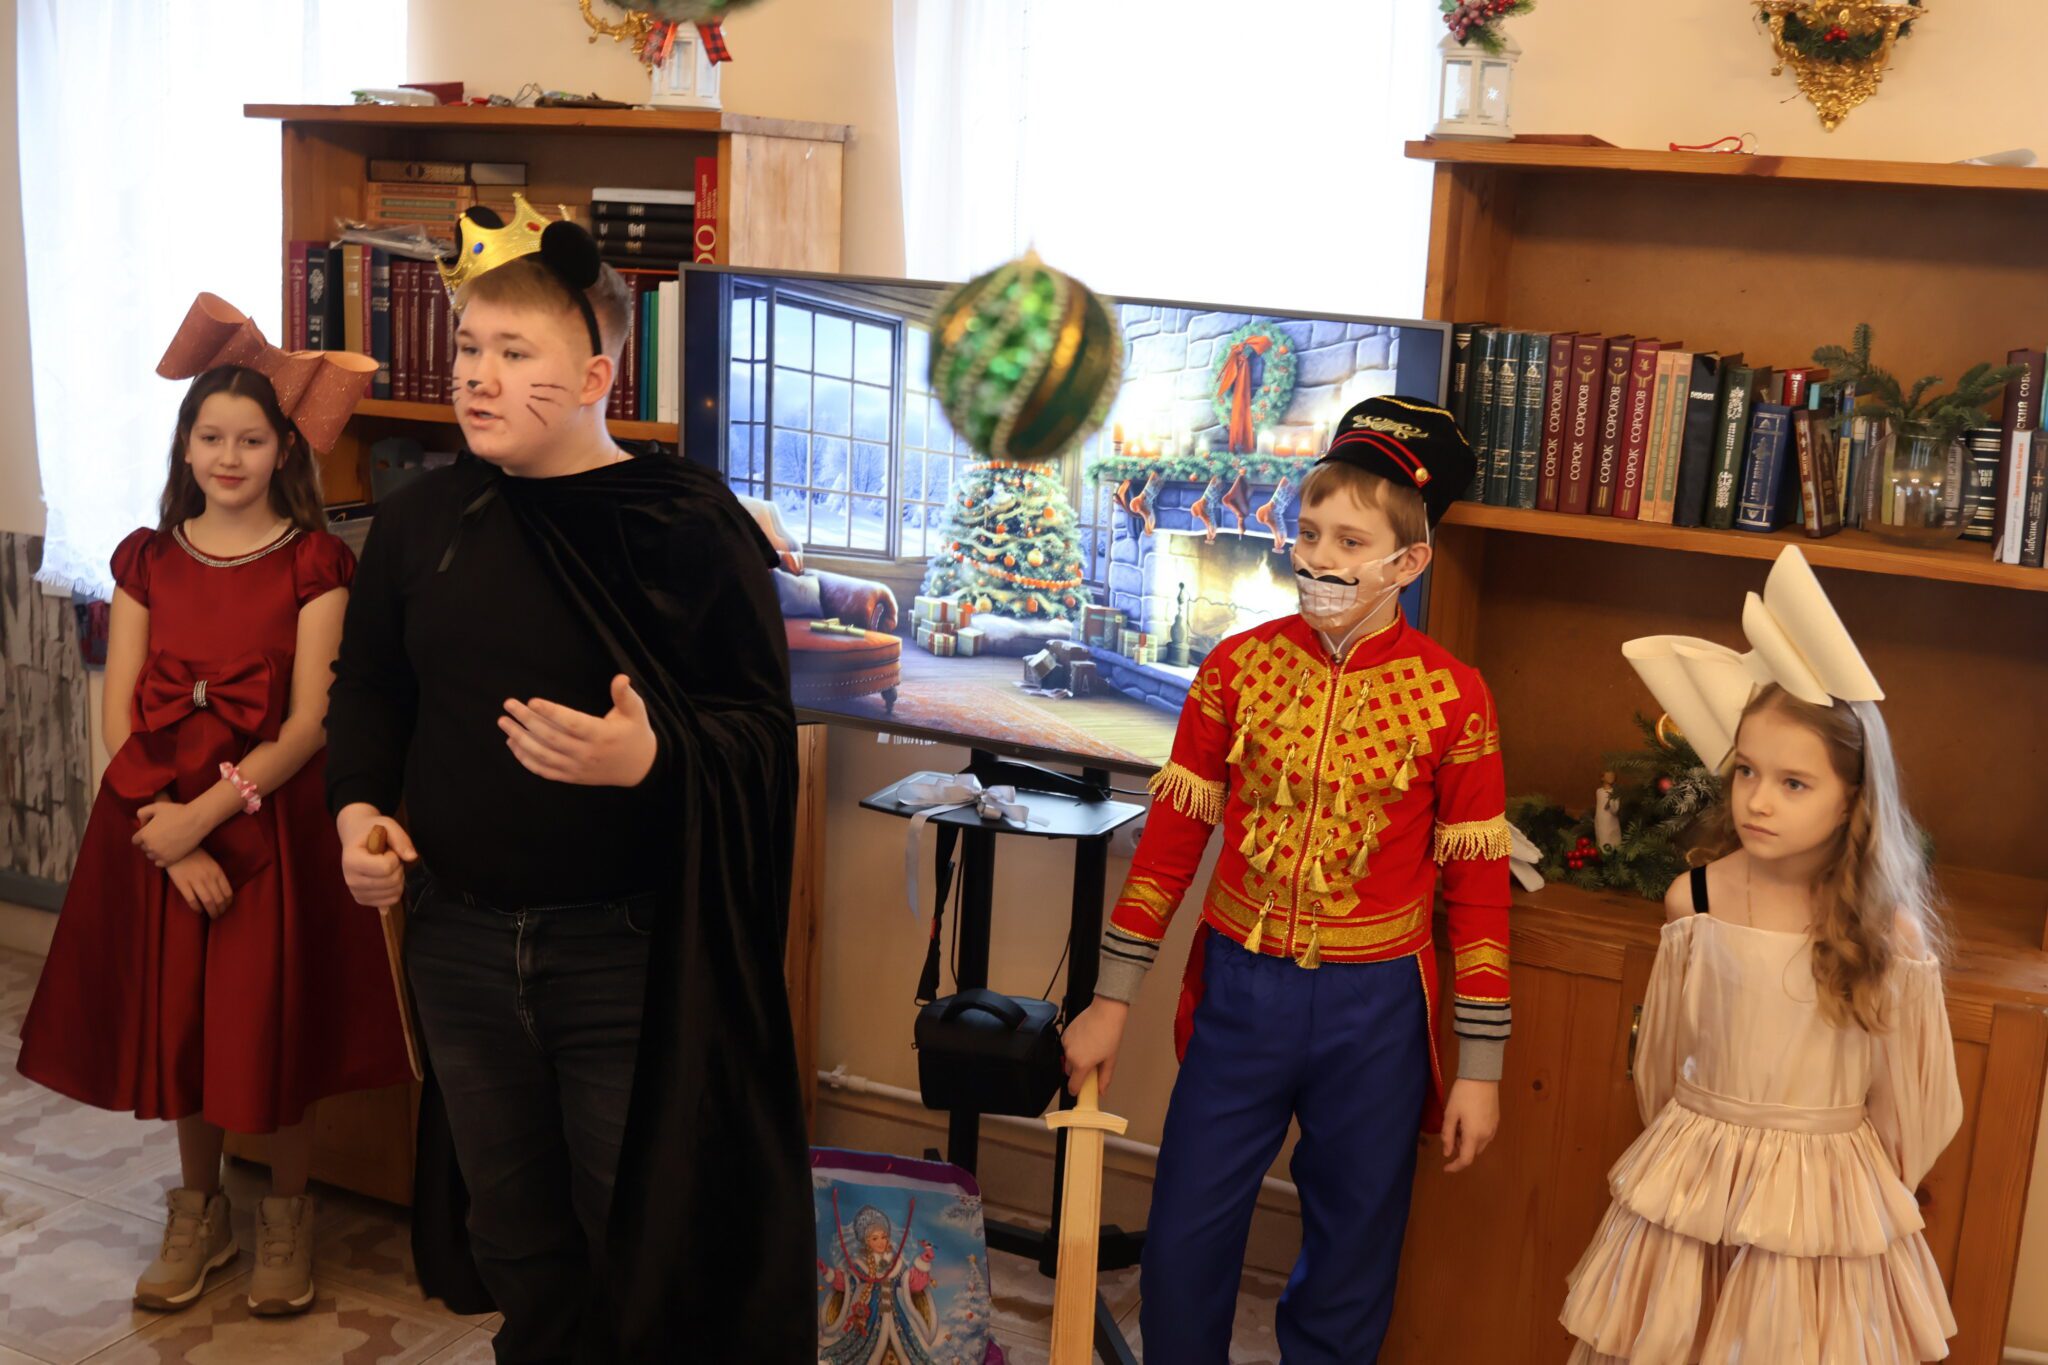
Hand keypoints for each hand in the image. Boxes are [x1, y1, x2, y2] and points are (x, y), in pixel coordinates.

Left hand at [133, 800, 206, 867]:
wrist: (196, 820)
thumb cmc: (177, 811)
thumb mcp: (156, 806)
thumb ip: (142, 813)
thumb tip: (141, 823)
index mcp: (145, 834)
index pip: (136, 840)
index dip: (143, 835)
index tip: (152, 831)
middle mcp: (150, 846)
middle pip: (144, 848)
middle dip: (149, 842)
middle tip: (161, 835)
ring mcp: (160, 854)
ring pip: (151, 856)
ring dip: (155, 851)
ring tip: (166, 843)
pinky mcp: (170, 860)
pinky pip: (159, 863)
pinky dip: (161, 858)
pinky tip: (168, 851)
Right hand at [165, 849, 233, 917]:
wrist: (178, 849)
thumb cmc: (196, 857)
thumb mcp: (212, 864)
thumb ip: (217, 877)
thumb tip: (223, 893)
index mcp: (217, 872)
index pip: (227, 893)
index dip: (228, 903)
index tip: (226, 908)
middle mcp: (209, 877)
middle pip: (219, 899)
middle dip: (220, 910)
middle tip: (219, 915)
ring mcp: (195, 881)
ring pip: (208, 902)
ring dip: (212, 912)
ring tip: (212, 916)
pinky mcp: (182, 884)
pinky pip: (192, 900)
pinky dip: (197, 908)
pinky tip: (199, 911)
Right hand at [337, 804, 415, 907]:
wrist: (355, 836)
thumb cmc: (371, 830)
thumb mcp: (387, 825)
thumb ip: (400, 839)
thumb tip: (412, 857)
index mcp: (351, 860)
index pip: (385, 868)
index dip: (394, 856)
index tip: (387, 849)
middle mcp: (350, 880)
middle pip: (391, 882)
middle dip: (398, 867)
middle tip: (389, 857)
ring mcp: (356, 892)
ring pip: (393, 894)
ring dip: (397, 878)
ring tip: (386, 865)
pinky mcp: (362, 900)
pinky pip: (389, 902)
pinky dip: (394, 889)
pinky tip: (385, 877)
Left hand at [499, 675, 658, 788]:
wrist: (639, 768)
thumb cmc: (634, 734)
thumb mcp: (635, 711)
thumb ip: (625, 695)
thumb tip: (620, 678)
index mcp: (601, 735)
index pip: (572, 723)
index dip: (551, 712)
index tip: (531, 701)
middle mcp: (587, 753)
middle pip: (550, 737)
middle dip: (526, 721)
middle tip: (509, 705)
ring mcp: (577, 767)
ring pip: (542, 755)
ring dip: (520, 739)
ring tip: (504, 723)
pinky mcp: (571, 776)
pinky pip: (543, 770)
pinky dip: (525, 759)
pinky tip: (512, 744)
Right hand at [1060, 998, 1129, 1096]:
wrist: (1105, 1012)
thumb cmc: (1110, 1034)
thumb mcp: (1110, 1060)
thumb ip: (1104, 1078)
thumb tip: (1101, 1091)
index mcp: (1082, 1064)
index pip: (1073, 1086)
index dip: (1076, 1090)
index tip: (1078, 1090)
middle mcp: (1070, 1056)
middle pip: (1070, 1072)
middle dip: (1078, 1072)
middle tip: (1090, 1065)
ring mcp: (1066, 1044)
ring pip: (1067, 1058)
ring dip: (1075, 1058)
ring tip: (1089, 1049)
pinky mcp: (1065, 1034)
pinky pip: (1066, 1046)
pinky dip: (1073, 1047)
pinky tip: (1084, 1040)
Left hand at [1440, 1078, 1499, 1173]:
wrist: (1482, 1077)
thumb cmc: (1463, 1094)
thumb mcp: (1450, 1114)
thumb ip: (1447, 1135)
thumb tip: (1447, 1153)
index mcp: (1474, 1135)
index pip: (1466, 1160)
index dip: (1455, 1167)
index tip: (1445, 1168)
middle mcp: (1486, 1136)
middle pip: (1473, 1152)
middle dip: (1460, 1149)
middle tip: (1450, 1133)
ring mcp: (1493, 1129)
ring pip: (1479, 1144)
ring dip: (1467, 1142)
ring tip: (1458, 1124)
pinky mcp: (1496, 1121)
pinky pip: (1484, 1135)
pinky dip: (1474, 1135)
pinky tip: (1467, 1120)